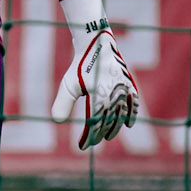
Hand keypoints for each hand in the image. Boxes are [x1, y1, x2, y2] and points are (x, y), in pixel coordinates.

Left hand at [50, 0, 139, 149]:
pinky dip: (132, 114)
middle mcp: (115, 94)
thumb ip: (63, 103)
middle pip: (109, 122)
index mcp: (100, 95)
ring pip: (122, 115)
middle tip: (93, 142)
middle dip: (100, 134)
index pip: (95, 123)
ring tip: (108, 136)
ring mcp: (124, 90)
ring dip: (115, 127)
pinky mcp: (129, 85)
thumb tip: (57, 121)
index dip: (90, 137)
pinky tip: (128, 124)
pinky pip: (134, 104)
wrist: (97, 45)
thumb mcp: (68, 84)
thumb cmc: (80, 65)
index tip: (82, 146)